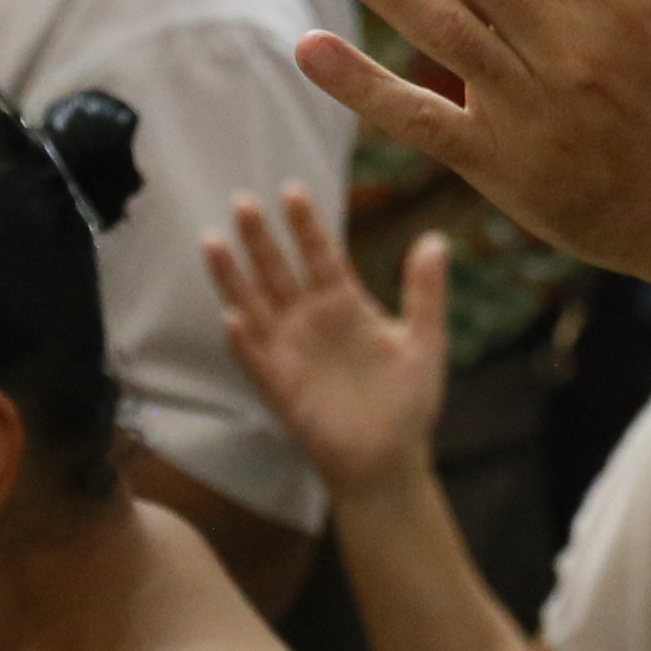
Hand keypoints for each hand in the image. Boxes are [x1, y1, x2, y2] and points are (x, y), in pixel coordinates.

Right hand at [209, 188, 452, 503]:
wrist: (390, 459)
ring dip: (233, 277)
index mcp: (344, 305)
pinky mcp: (278, 387)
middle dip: (261, 238)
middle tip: (243, 201)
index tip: (292, 191)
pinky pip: (254, 360)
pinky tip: (233, 317)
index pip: (320, 255)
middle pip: (278, 270)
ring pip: (254, 305)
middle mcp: (310, 321)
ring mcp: (290, 352)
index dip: (306, 225)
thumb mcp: (425, 341)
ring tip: (213, 241)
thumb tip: (436, 239)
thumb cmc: (408, 402)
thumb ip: (426, 292)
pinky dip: (243, 340)